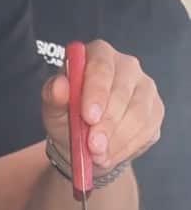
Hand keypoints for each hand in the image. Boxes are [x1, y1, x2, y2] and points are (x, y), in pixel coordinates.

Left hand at [41, 40, 162, 175]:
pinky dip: (127, 146)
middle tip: (93, 146)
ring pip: (137, 113)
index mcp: (97, 54)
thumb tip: (59, 85)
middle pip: (122, 90)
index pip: (101, 66)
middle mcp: (125, 65)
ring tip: (98, 155)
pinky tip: (111, 154)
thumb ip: (53, 96)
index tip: (88, 118)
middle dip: (107, 123)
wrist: (85, 142)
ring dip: (117, 139)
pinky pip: (147, 128)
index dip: (96, 92)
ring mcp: (144, 86)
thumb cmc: (68, 117)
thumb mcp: (54, 109)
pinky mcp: (156, 109)